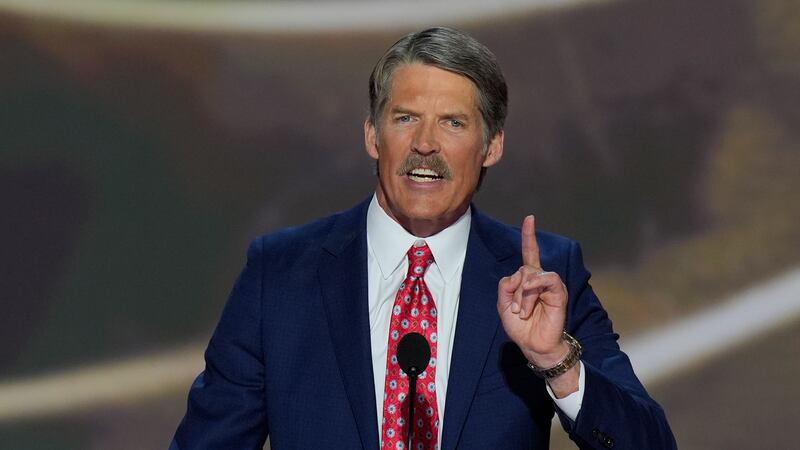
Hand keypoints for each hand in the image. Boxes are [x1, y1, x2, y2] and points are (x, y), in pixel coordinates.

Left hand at [497, 215, 569, 367]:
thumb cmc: (520, 326)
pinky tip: (530, 298)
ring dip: (522, 295)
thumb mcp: (503, 305)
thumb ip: (506, 286)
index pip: (530, 253)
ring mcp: (550, 285)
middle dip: (514, 291)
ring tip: (523, 312)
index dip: (529, 236)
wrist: (533, 345)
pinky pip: (547, 279)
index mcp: (527, 280)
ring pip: (531, 274)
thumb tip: (519, 276)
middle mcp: (540, 279)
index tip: (530, 219)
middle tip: (516, 311)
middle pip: (522, 269)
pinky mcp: (559, 293)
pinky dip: (535, 286)